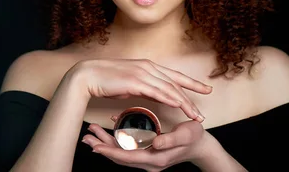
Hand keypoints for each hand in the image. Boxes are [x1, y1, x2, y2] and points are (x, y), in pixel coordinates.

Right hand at [71, 58, 211, 120]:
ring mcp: (142, 73)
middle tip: (205, 104)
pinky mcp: (136, 81)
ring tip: (195, 114)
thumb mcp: (128, 82)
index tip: (205, 88)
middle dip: (193, 94)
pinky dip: (170, 99)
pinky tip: (179, 106)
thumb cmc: (105, 80)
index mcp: (147, 66)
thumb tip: (149, 93)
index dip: (191, 82)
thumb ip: (141, 86)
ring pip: (170, 88)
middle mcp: (148, 67)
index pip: (174, 75)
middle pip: (176, 82)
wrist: (87, 75)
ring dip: (184, 102)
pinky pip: (157, 91)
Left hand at [82, 116, 207, 171]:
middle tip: (86, 138)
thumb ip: (170, 139)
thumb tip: (155, 143)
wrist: (202, 145)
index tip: (95, 145)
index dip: (110, 151)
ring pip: (122, 152)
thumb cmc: (194, 137)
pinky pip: (128, 148)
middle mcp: (148, 161)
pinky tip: (110, 128)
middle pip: (120, 156)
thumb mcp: (185, 135)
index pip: (127, 157)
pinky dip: (117, 140)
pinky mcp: (147, 151)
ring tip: (91, 133)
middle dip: (102, 147)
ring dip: (106, 143)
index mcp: (156, 158)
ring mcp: (147, 158)